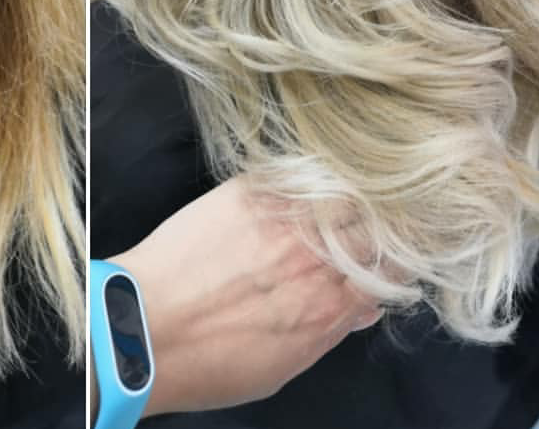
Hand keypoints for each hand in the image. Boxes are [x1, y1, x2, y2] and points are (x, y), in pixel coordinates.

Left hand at [110, 176, 380, 418]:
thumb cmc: (208, 361)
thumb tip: (359, 308)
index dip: (393, 257)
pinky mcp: (248, 191)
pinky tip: (301, 185)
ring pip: (341, 192)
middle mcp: (316, 257)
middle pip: (374, 224)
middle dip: (374, 224)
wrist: (146, 327)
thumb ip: (328, 329)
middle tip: (363, 223)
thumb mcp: (283, 364)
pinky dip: (306, 180)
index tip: (386, 252)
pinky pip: (297, 174)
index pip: (392, 268)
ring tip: (335, 201)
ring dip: (344, 197)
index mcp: (331, 305)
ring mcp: (283, 219)